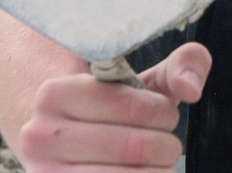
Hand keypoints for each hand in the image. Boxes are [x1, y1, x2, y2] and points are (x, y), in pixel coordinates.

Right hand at [16, 43, 210, 171]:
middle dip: (167, 146)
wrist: (59, 151)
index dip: (164, 113)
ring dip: (160, 172)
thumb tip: (191, 88)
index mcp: (55, 94)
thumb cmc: (106, 116)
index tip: (164, 115)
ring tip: (157, 164)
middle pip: (137, 147)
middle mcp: (40, 135)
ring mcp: (45, 172)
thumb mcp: (136, 86)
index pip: (135, 107)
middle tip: (165, 144)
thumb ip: (175, 69)